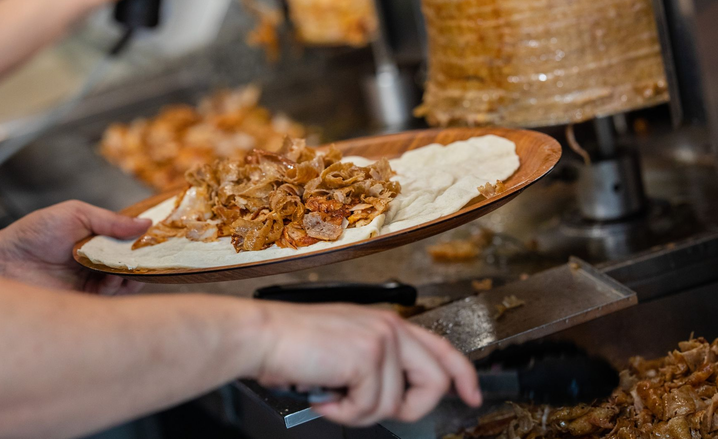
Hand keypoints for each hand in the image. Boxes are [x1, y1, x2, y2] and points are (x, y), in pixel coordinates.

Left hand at [0, 201, 149, 294]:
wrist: (4, 262)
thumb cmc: (35, 232)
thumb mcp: (76, 214)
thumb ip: (111, 220)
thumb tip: (147, 223)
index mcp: (98, 239)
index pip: (130, 241)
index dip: (146, 241)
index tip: (161, 238)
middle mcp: (99, 261)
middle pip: (133, 264)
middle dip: (144, 261)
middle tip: (151, 257)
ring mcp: (92, 282)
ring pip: (126, 282)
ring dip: (131, 275)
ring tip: (127, 268)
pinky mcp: (84, 301)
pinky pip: (110, 299)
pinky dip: (116, 289)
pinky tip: (112, 279)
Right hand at [253, 303, 481, 426]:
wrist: (264, 335)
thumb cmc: (294, 344)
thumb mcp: (346, 347)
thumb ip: (377, 363)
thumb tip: (395, 396)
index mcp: (386, 323)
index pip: (441, 348)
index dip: (463, 375)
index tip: (472, 396)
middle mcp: (390, 327)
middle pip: (435, 381)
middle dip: (407, 409)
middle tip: (367, 408)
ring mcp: (382, 339)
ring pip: (396, 404)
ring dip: (358, 411)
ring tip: (331, 395)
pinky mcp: (369, 355)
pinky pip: (371, 407)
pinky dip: (344, 412)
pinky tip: (324, 395)